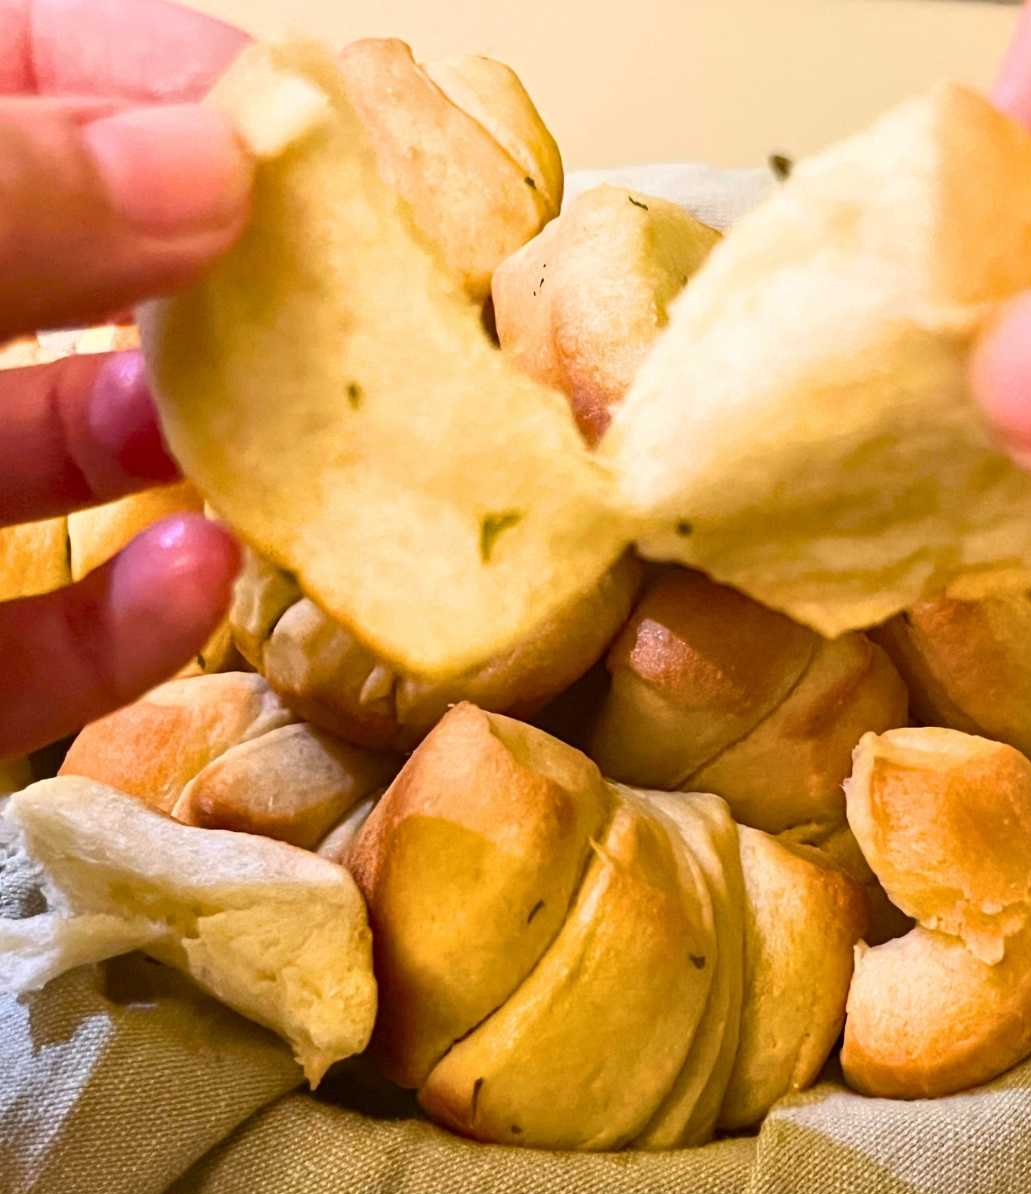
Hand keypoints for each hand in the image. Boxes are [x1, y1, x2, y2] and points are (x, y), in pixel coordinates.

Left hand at [0, 0, 251, 756]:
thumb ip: (6, 204)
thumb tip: (218, 160)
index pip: (11, 69)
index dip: (162, 77)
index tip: (311, 131)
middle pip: (76, 271)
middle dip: (219, 276)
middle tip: (353, 295)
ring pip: (71, 457)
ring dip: (197, 445)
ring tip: (303, 435)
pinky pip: (41, 645)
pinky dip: (133, 622)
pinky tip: (203, 582)